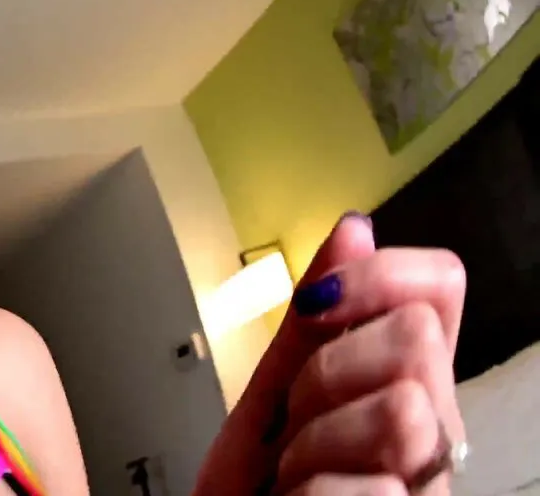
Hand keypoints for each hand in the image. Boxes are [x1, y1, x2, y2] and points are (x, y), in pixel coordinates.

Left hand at [193, 212, 466, 495]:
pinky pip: (370, 491)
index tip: (317, 307)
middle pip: (417, 340)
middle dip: (326, 377)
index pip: (440, 285)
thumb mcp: (272, 397)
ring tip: (294, 479)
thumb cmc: (256, 494)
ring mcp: (427, 487)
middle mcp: (434, 437)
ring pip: (404, 410)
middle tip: (293, 430)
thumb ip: (312, 321)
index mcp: (404, 387)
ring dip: (317, 447)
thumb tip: (357, 227)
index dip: (377, 278)